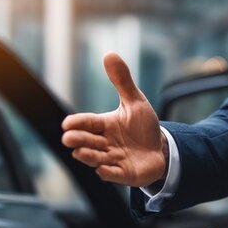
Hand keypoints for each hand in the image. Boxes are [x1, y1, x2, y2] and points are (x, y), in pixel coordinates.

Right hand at [61, 52, 167, 186]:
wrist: (160, 149)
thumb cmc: (143, 126)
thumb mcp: (135, 101)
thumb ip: (122, 81)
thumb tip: (109, 53)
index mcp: (104, 126)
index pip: (88, 123)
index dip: (78, 123)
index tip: (67, 123)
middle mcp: (105, 143)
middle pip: (88, 141)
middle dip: (78, 140)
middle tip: (68, 138)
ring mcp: (114, 160)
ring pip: (97, 158)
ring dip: (89, 156)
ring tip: (80, 153)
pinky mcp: (125, 174)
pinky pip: (114, 174)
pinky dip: (108, 172)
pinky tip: (101, 169)